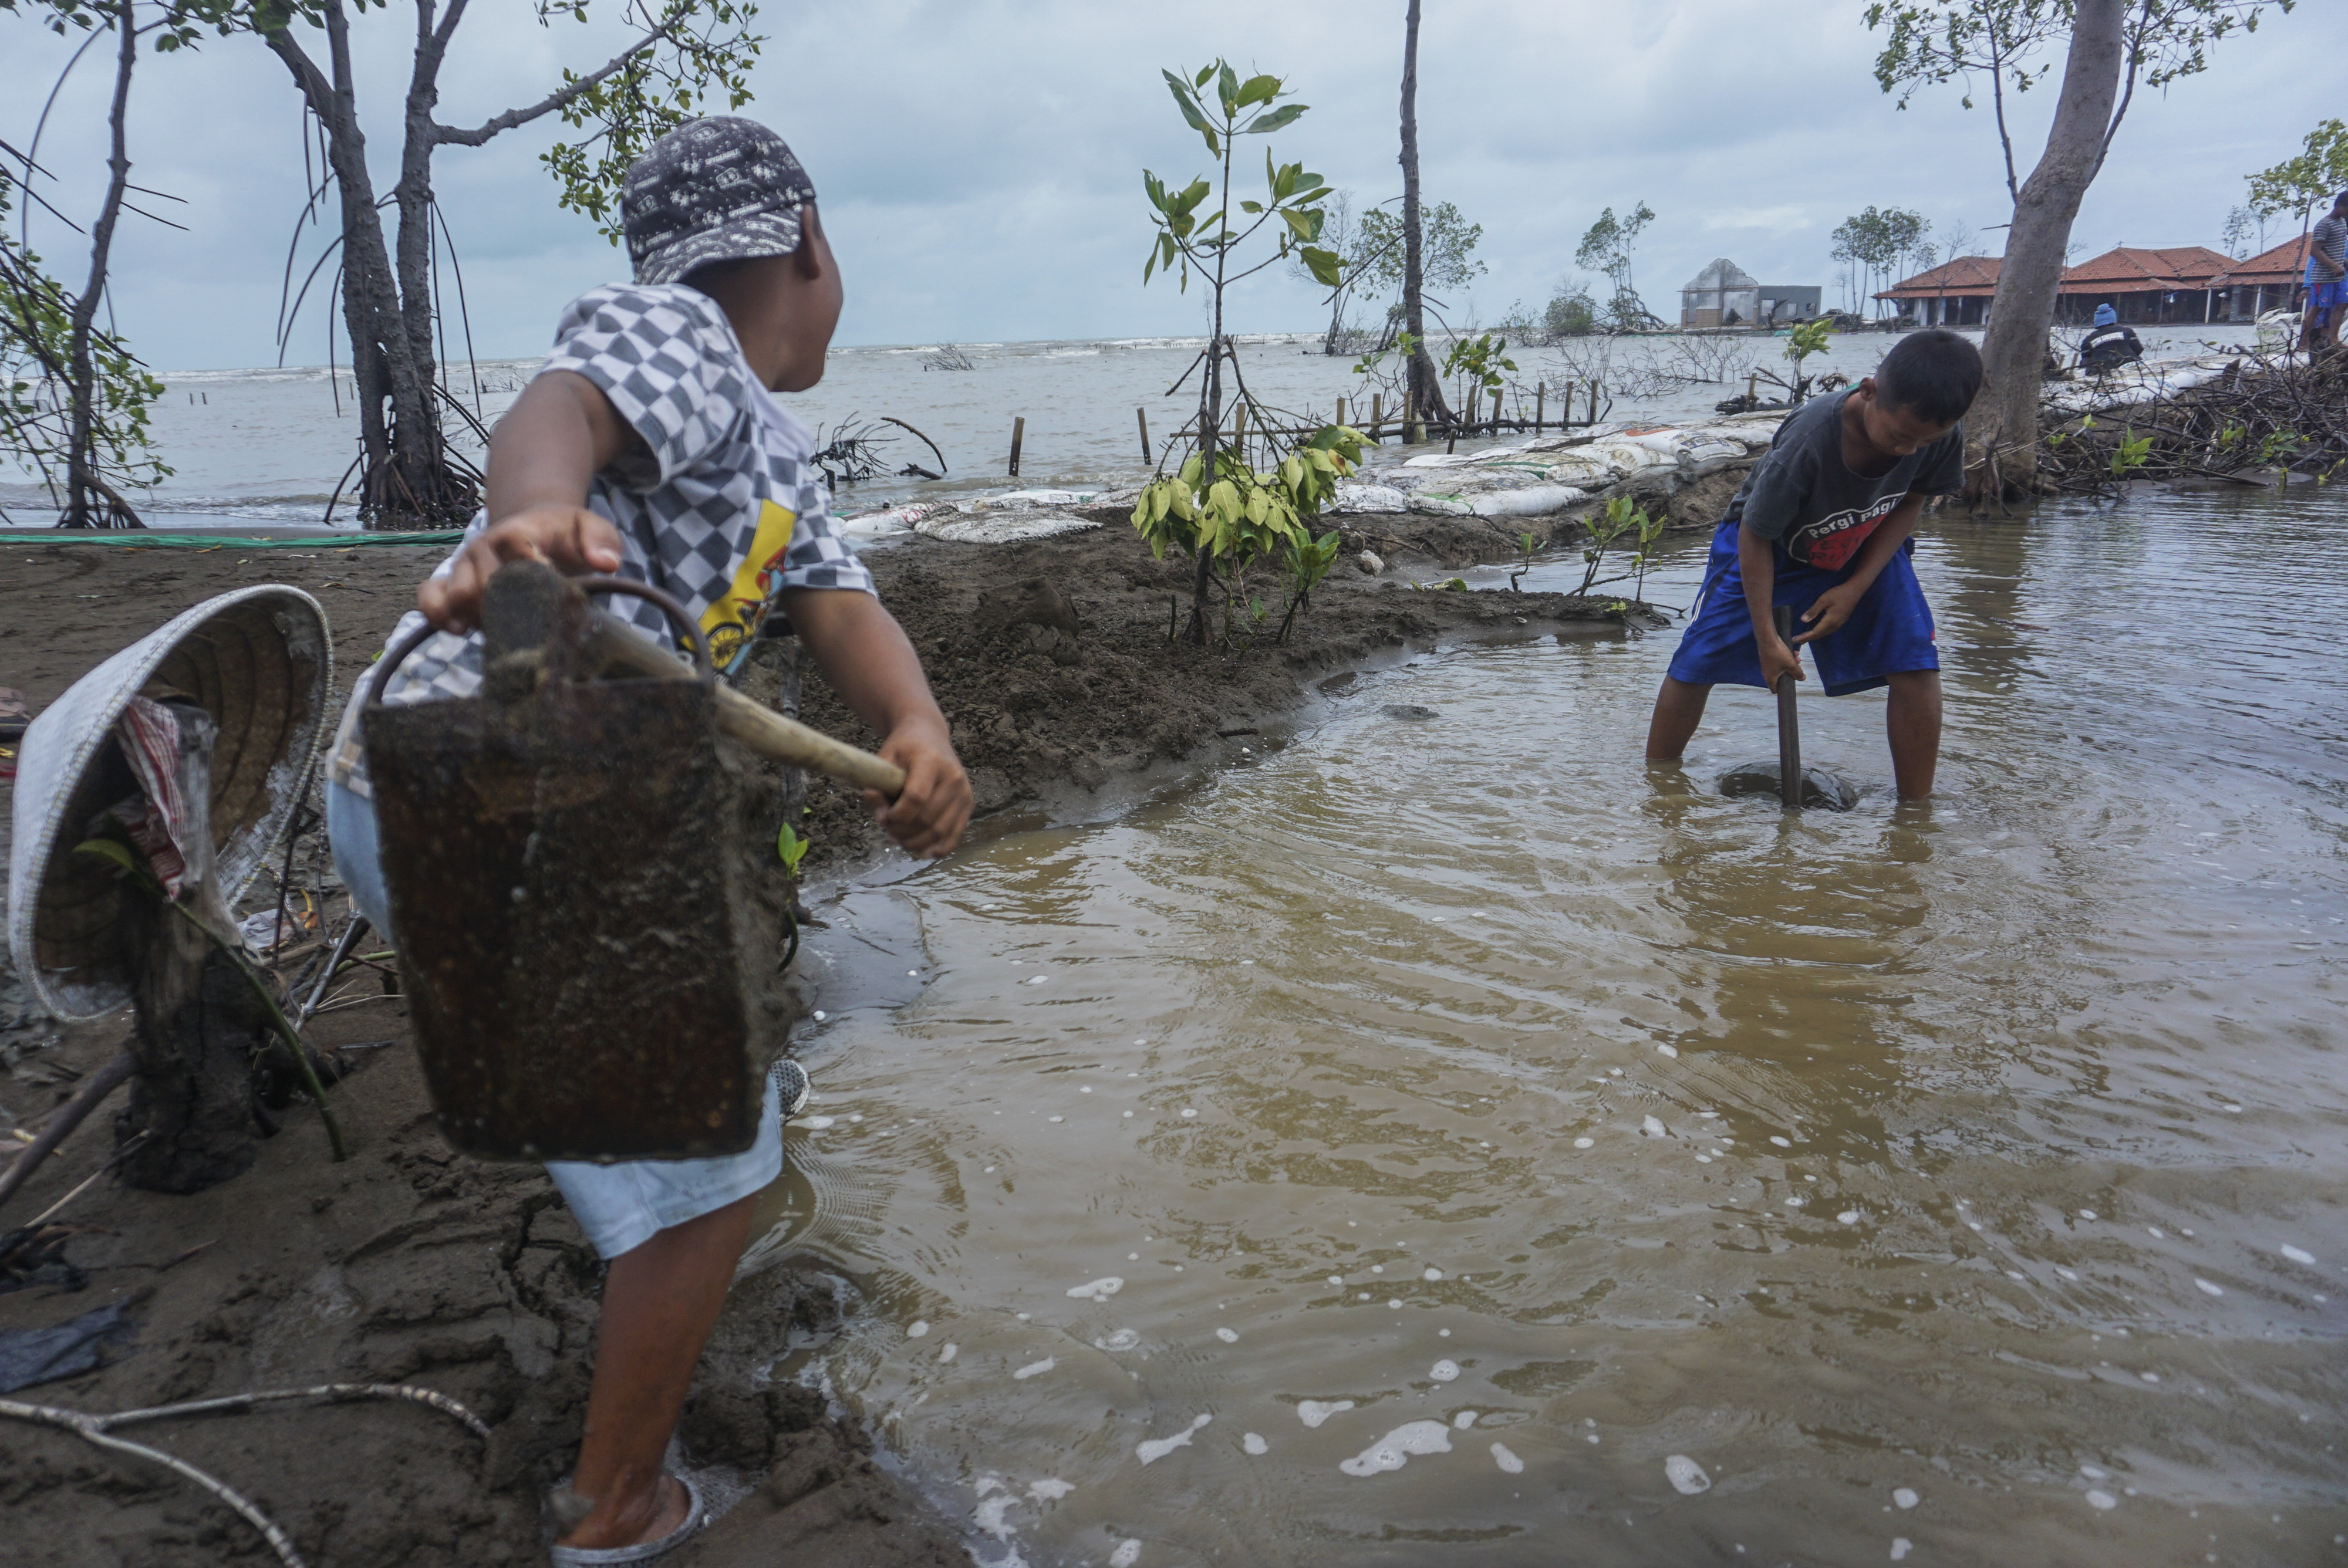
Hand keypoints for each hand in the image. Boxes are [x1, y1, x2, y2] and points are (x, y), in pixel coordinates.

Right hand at [416, 504, 622, 632]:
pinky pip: (430, 597)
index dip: (530, 570)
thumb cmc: (565, 534)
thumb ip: (602, 541)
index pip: (514, 546)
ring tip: (505, 628)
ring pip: (458, 595)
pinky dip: (440, 616)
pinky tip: (462, 630)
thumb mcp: (592, 528)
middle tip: (535, 622)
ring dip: (480, 618)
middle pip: (484, 582)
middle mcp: (484, 545)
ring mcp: (463, 563)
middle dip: (509, 608)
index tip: (550, 590)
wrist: (534, 525)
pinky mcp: (450, 579)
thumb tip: (606, 563)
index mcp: (519, 530)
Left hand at [865, 715, 970, 858]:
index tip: (885, 815)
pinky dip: (940, 848)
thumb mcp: (883, 759)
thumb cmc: (903, 748)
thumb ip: (876, 788)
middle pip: (928, 818)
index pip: (916, 797)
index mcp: (930, 761)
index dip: (897, 814)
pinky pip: (956, 834)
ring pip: (940, 831)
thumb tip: (882, 819)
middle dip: (903, 831)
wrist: (928, 735)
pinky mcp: (968, 802)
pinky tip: (925, 852)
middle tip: (888, 829)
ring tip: (900, 839)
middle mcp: (952, 777)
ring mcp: (963, 791)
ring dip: (916, 842)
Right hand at [1759, 634, 1803, 690]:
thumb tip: (1802, 678)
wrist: (1767, 638)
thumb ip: (1798, 673)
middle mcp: (1766, 673)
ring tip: (1796, 657)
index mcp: (1770, 678)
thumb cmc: (1778, 653)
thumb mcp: (1791, 664)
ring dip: (1789, 663)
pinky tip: (1791, 652)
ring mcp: (1766, 665)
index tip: (1790, 684)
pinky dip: (1784, 658)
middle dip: (1791, 672)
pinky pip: (1778, 661)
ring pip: (1780, 667)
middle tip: (1797, 666)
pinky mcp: (1767, 657)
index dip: (1783, 689)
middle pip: (1780, 677)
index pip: (1775, 690)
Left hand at [1793, 581, 1865, 644]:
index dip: (1804, 636)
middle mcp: (1835, 626)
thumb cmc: (1838, 594)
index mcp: (1830, 621)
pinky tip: (1816, 631)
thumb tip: (1803, 620)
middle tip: (1797, 640)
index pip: (1815, 632)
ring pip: (1824, 633)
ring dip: (1814, 636)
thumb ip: (1813, 611)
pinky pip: (1828, 630)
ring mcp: (1839, 624)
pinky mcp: (1840, 621)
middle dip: (1808, 638)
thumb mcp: (1824, 600)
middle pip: (1819, 635)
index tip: (1794, 639)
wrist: (1854, 590)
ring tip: (1804, 637)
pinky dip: (1820, 632)